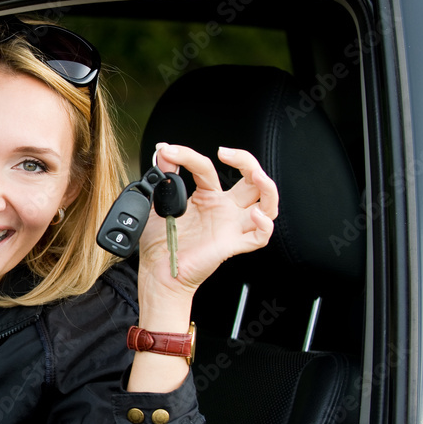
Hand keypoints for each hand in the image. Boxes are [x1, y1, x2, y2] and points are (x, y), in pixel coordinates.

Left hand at [127, 143, 277, 393]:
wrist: (156, 272)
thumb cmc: (159, 242)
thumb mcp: (156, 204)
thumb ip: (161, 178)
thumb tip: (161, 152)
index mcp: (205, 197)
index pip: (206, 168)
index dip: (188, 155)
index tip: (167, 150)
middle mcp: (223, 208)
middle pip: (251, 178)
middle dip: (246, 160)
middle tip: (225, 152)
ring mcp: (230, 225)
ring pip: (266, 202)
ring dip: (266, 186)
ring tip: (255, 174)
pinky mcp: (232, 244)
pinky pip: (260, 236)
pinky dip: (264, 224)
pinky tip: (254, 214)